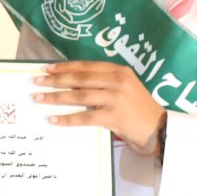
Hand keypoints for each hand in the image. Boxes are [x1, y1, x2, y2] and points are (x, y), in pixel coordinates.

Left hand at [34, 61, 166, 153]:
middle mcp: (118, 81)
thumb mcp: (124, 89)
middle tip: (36, 82)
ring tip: (39, 98)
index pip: (86, 66)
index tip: (46, 69)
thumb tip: (72, 84)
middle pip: (79, 79)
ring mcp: (117, 98)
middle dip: (55, 80)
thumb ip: (104, 83)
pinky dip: (67, 119)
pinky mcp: (115, 116)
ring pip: (79, 96)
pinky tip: (53, 119)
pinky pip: (85, 117)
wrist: (159, 129)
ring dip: (56, 97)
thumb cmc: (138, 110)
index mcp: (119, 71)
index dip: (64, 67)